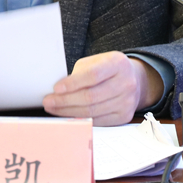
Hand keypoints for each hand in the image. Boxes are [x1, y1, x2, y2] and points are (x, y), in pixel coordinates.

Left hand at [42, 51, 162, 125]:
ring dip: (69, 112)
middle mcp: (126, 83)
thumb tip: (59, 89)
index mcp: (118, 64)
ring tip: (54, 109)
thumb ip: (80, 72)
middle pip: (91, 97)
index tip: (56, 88)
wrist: (134, 80)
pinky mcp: (124, 116)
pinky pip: (98, 121)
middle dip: (66, 101)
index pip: (93, 75)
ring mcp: (127, 102)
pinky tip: (68, 115)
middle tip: (49, 101)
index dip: (73, 83)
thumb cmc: (108, 68)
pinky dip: (80, 119)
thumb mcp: (96, 61)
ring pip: (93, 111)